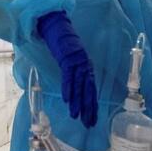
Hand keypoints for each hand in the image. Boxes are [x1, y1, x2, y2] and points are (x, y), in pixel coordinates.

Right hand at [37, 11, 97, 127]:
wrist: (59, 27)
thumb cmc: (64, 45)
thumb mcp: (72, 61)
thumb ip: (75, 74)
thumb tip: (73, 90)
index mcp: (87, 68)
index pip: (91, 90)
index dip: (92, 105)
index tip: (93, 119)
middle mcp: (85, 67)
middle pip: (88, 91)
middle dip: (88, 108)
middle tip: (88, 123)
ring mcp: (77, 63)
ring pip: (79, 86)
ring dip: (77, 102)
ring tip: (76, 116)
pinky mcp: (68, 59)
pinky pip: (68, 76)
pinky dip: (68, 88)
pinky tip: (67, 100)